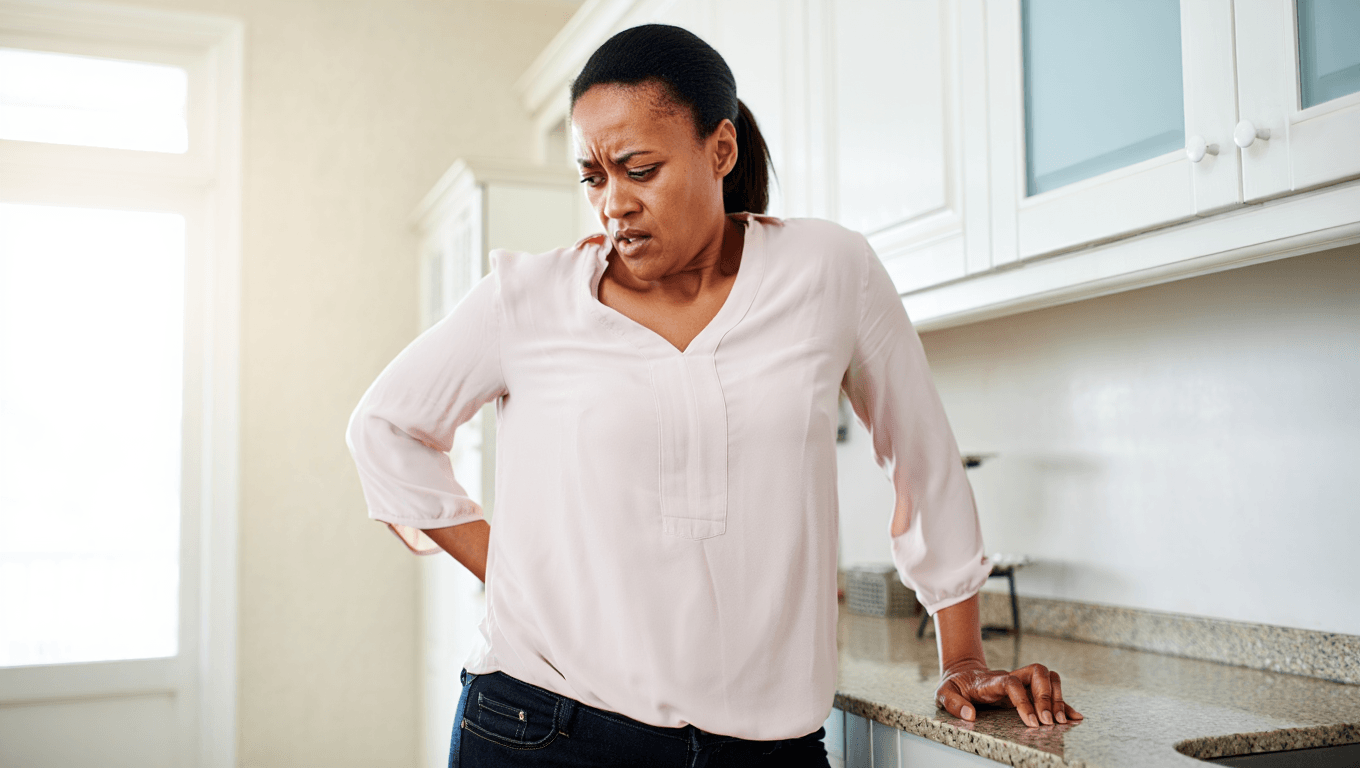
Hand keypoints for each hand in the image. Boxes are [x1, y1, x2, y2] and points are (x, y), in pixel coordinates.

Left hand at [935, 661, 1083, 726]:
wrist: (962, 673)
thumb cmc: (955, 685)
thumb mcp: (944, 693)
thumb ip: (954, 703)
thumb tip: (971, 715)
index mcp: (991, 680)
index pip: (1012, 683)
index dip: (1024, 701)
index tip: (1032, 722)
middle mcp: (1010, 677)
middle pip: (1037, 672)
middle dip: (1046, 697)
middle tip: (1049, 722)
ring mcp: (1021, 681)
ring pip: (1047, 676)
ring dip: (1058, 697)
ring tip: (1061, 721)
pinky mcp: (1028, 689)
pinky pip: (1050, 691)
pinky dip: (1064, 703)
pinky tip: (1074, 716)